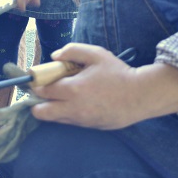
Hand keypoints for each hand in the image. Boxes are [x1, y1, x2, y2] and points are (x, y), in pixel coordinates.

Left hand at [30, 43, 177, 129]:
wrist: (142, 95)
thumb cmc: (118, 73)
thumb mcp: (95, 54)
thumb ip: (72, 50)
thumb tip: (54, 56)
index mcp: (73, 89)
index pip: (42, 90)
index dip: (36, 85)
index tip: (36, 79)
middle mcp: (74, 108)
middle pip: (41, 113)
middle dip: (36, 103)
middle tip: (43, 92)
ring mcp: (82, 121)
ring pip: (54, 119)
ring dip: (51, 109)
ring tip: (60, 96)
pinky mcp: (90, 127)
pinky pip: (70, 122)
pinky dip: (66, 114)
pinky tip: (76, 102)